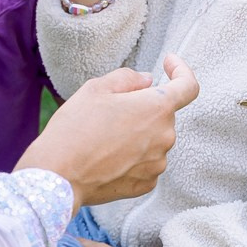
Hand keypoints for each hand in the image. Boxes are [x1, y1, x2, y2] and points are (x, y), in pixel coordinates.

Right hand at [15, 53, 198, 209]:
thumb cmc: (74, 129)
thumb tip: (148, 81)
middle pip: (162, 114)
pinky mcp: (147, 184)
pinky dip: (132, 157)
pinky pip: (145, 163)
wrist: (59, 176)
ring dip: (137, 134)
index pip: (188, 86)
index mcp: (157, 108)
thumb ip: (128, 78)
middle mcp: (165, 137)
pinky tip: (106, 158)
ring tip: (103, 138)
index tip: (167, 63)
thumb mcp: (95, 89)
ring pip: (153, 139)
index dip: (180, 70)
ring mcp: (157, 164)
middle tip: (108, 112)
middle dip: (142, 108)